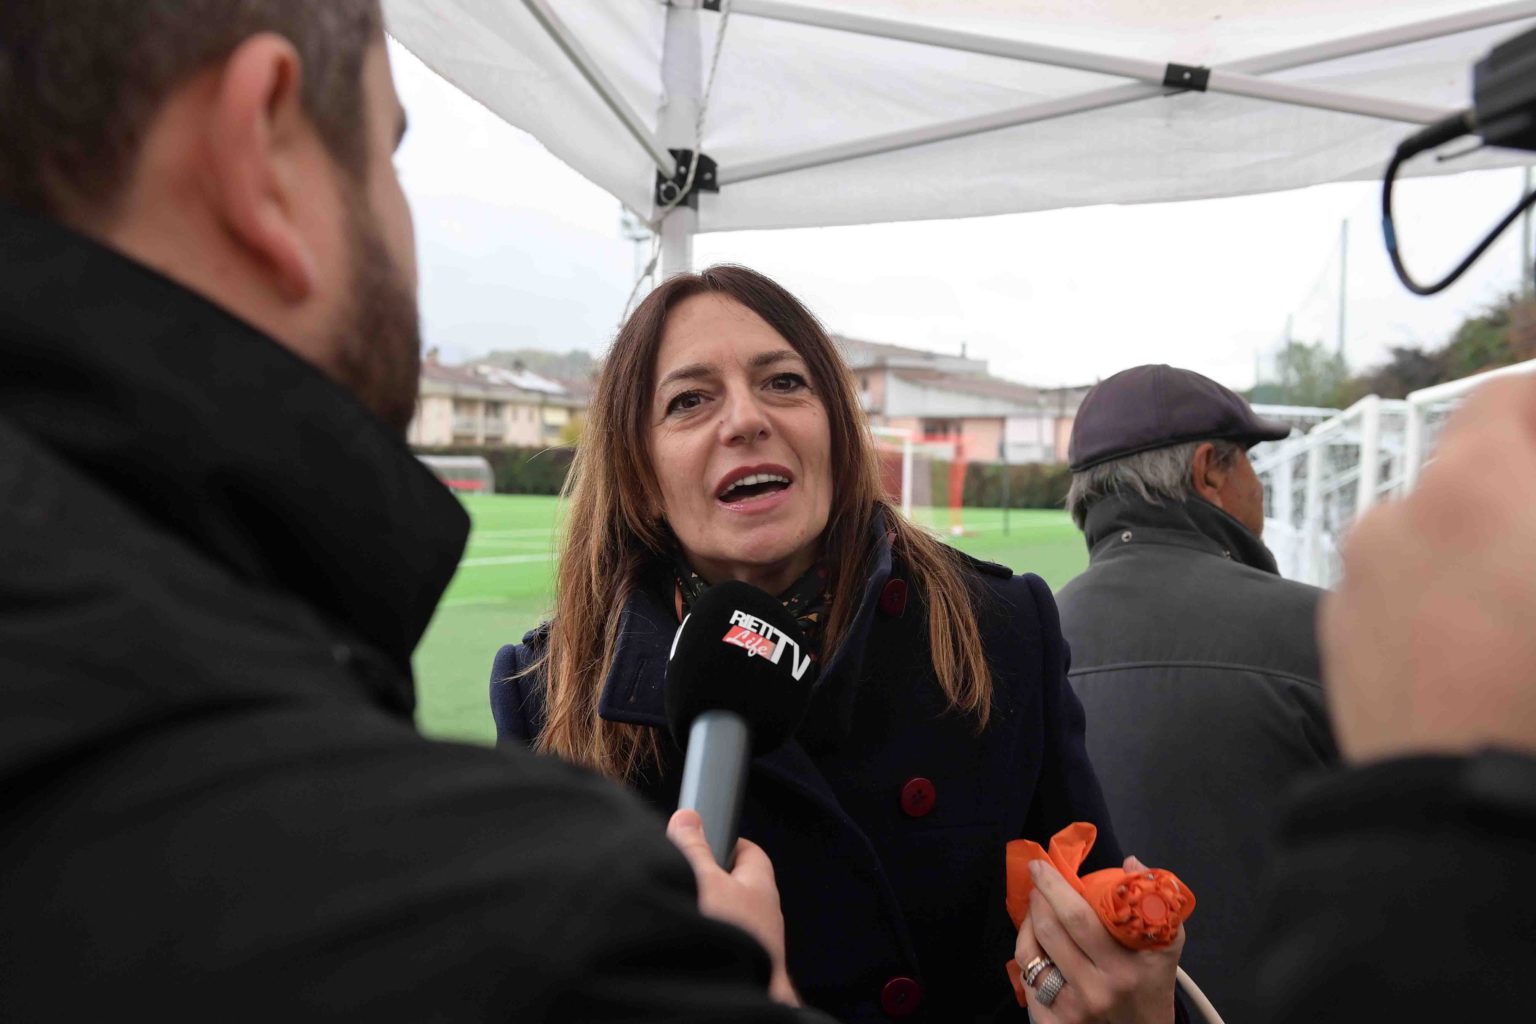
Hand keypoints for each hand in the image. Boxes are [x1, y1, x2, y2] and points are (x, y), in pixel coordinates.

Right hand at [666, 809, 798, 1005]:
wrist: (732, 998)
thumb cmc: (729, 940)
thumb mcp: (702, 879)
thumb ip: (693, 848)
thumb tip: (688, 819)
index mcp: (762, 888)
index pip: (749, 851)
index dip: (725, 840)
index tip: (702, 839)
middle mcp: (765, 919)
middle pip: (737, 887)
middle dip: (708, 881)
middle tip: (682, 879)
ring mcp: (757, 948)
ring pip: (730, 921)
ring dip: (706, 916)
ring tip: (681, 916)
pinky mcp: (748, 971)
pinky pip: (725, 948)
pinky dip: (706, 943)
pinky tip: (687, 948)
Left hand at [1014, 855, 1180, 1023]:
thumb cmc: (1153, 986)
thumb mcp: (1166, 946)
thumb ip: (1156, 902)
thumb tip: (1130, 863)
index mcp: (1123, 967)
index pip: (1078, 918)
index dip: (1053, 887)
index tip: (1040, 866)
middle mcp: (1095, 990)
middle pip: (1048, 931)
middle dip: (1037, 898)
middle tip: (1038, 882)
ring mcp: (1071, 1010)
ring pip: (1029, 954)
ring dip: (1027, 924)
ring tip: (1037, 912)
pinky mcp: (1053, 1023)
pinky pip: (1025, 980)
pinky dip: (1028, 955)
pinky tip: (1037, 946)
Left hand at [1323, 376, 1535, 762]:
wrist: (1461, 826)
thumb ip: (1533, 508)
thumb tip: (1524, 509)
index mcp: (1470, 490)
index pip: (1507, 401)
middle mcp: (1392, 522)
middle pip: (1470, 478)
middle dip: (1522, 501)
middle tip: (1534, 554)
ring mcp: (1355, 586)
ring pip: (1435, 544)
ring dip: (1483, 558)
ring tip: (1522, 617)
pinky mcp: (1339, 647)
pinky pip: (1402, 599)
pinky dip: (1443, 606)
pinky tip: (1485, 659)